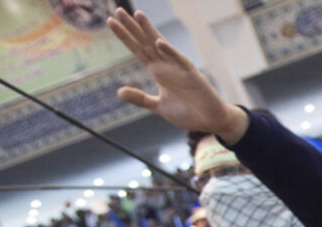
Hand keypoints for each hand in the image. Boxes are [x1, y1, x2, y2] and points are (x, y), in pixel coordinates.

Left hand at [108, 8, 248, 141]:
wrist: (209, 121)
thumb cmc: (187, 113)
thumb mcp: (159, 107)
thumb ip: (141, 99)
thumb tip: (119, 92)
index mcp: (158, 71)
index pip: (138, 49)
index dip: (125, 36)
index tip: (111, 22)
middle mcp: (166, 66)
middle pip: (146, 42)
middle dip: (133, 27)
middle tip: (118, 11)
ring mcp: (179, 68)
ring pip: (161, 46)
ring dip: (150, 31)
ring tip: (137, 15)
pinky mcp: (192, 75)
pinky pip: (180, 61)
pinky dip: (170, 52)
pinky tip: (160, 42)